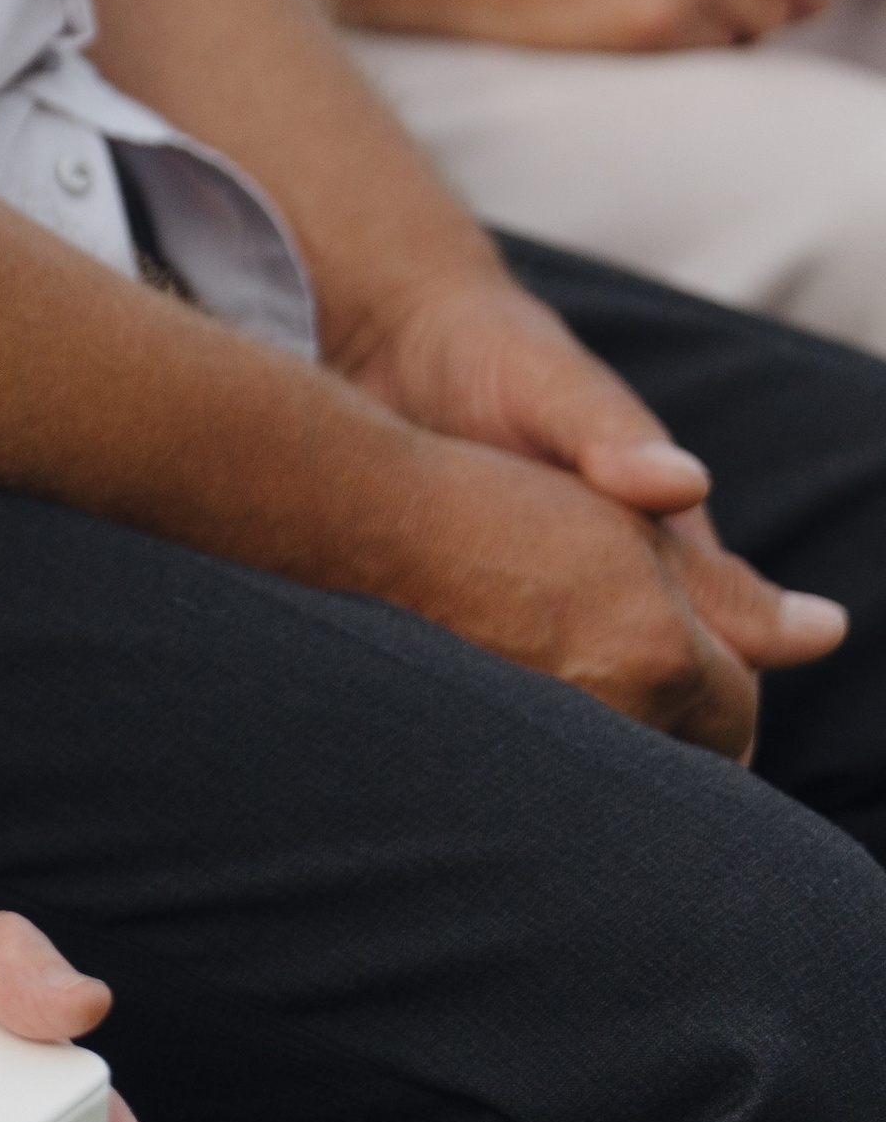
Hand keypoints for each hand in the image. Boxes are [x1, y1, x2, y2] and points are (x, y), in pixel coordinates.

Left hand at [338, 262, 845, 753]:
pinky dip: (506, 703)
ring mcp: (550, 591)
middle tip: (604, 786)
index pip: (718, 645)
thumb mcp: (554, 388)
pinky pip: (509, 673)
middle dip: (645, 733)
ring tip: (539, 770)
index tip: (693, 757)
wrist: (402, 336)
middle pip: (658, 684)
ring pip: (585, 691)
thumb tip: (683, 485)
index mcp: (662, 532)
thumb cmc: (494, 351)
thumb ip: (612, 436)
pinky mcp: (480, 597)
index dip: (710, 703)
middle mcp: (616, 573)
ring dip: (574, 727)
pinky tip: (473, 731)